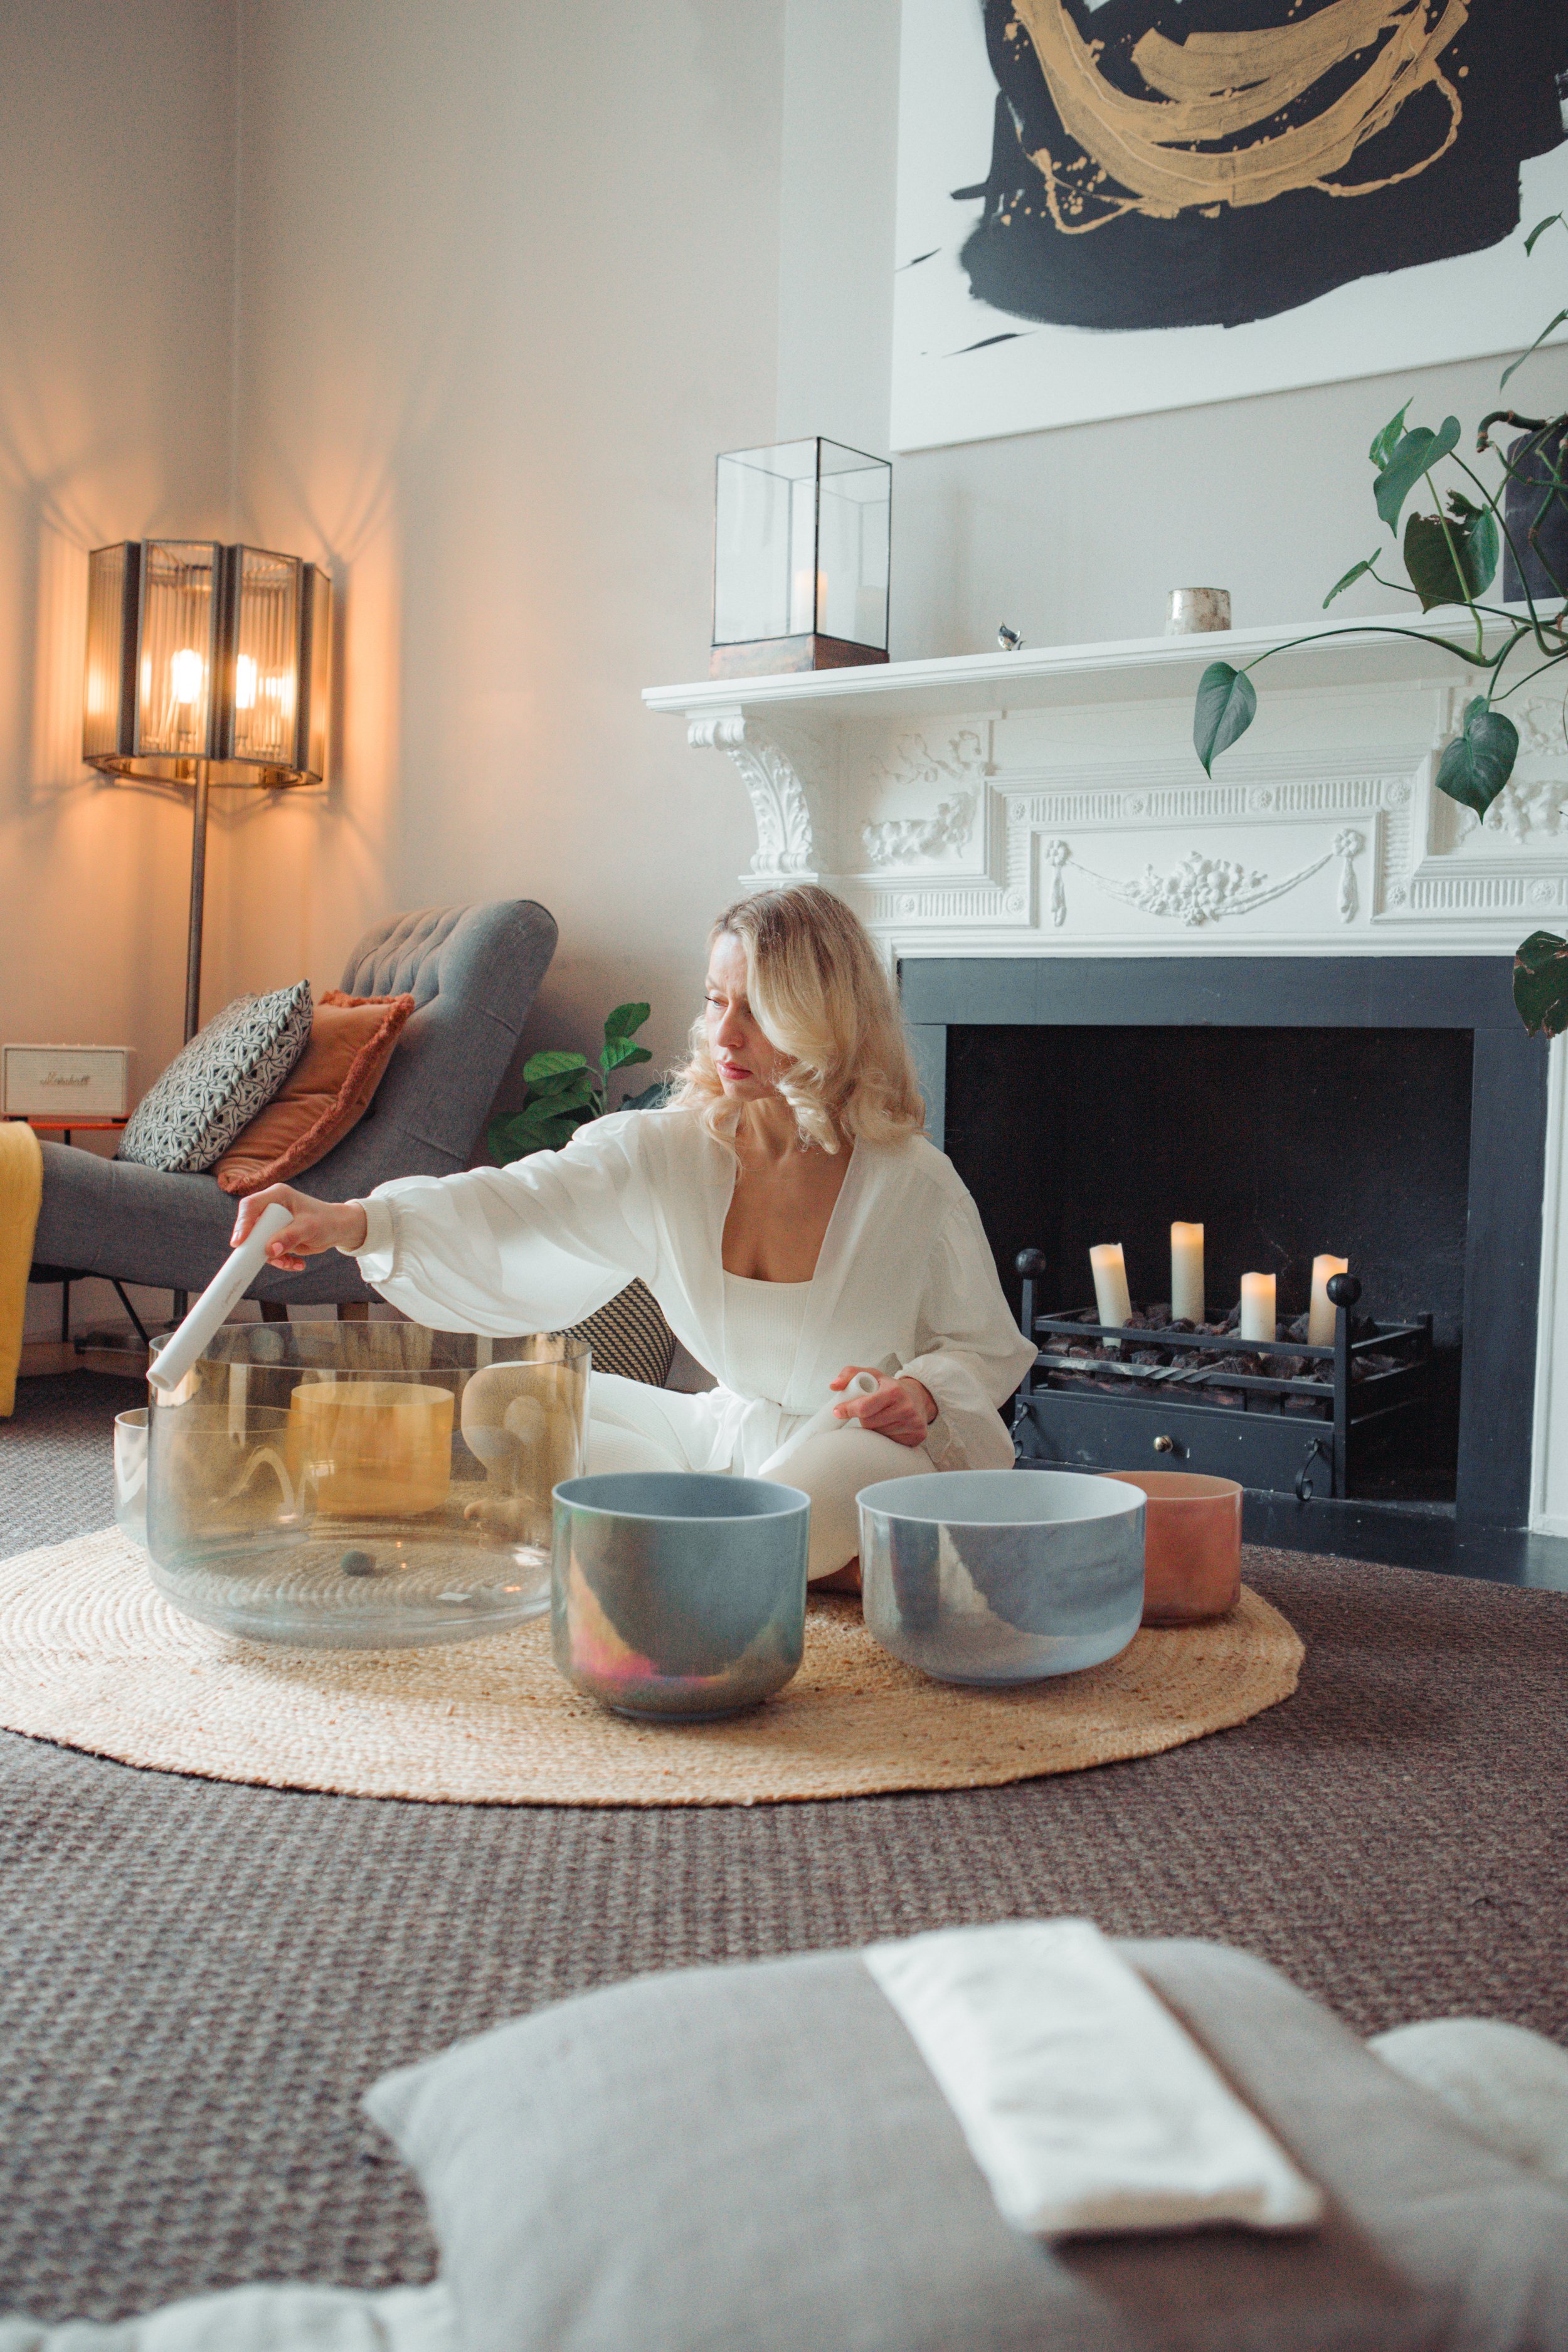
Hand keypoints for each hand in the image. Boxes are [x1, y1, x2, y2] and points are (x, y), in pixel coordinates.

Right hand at [230, 1185, 368, 1273]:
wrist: (339, 1229)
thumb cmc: (326, 1220)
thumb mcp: (309, 1228)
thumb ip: (289, 1237)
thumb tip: (269, 1250)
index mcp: (277, 1196)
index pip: (251, 1206)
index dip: (242, 1223)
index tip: (238, 1243)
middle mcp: (272, 1208)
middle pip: (251, 1227)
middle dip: (259, 1246)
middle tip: (271, 1257)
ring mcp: (273, 1224)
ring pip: (259, 1244)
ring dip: (273, 1258)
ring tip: (290, 1263)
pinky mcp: (277, 1238)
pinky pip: (270, 1253)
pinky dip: (281, 1261)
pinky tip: (297, 1264)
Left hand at [830, 1365, 935, 1449]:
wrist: (918, 1398)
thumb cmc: (890, 1388)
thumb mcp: (872, 1375)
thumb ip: (850, 1374)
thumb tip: (833, 1386)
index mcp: (894, 1391)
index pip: (864, 1407)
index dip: (848, 1410)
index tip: (838, 1411)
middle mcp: (906, 1408)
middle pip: (868, 1423)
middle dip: (863, 1418)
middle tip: (870, 1411)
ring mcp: (913, 1424)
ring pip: (877, 1434)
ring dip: (874, 1427)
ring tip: (882, 1417)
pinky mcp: (916, 1437)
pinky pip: (889, 1443)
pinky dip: (885, 1436)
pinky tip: (891, 1426)